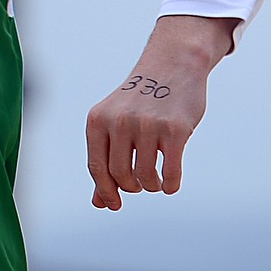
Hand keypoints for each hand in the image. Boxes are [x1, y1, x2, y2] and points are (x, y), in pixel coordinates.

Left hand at [85, 15, 237, 210]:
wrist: (171, 65)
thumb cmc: (140, 101)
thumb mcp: (114, 123)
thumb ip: (106, 159)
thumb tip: (100, 202)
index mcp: (98, 119)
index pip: (96, 167)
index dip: (105, 191)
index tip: (114, 205)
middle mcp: (119, 121)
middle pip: (119, 174)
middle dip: (130, 187)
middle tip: (140, 185)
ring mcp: (146, 125)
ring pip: (144, 176)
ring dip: (151, 186)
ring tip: (155, 182)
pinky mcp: (174, 129)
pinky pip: (170, 172)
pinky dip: (170, 185)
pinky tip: (170, 183)